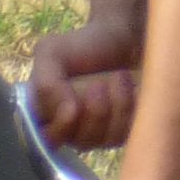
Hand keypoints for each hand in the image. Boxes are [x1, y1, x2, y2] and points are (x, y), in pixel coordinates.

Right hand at [29, 15, 144, 149]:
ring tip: (119, 76)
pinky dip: (133, 108)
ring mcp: (99, 134)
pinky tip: (134, 88)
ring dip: (116, 105)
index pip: (48, 139)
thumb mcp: (51, 52)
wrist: (119, 39)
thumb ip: (46, 82)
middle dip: (95, 110)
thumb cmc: (81, 46)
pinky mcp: (125, 131)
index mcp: (46, 115)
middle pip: (81, 141)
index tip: (74, 106)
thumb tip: (67, 112)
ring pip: (107, 139)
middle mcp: (70, 130)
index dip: (62, 127)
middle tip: (101, 82)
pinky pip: (130, 133)